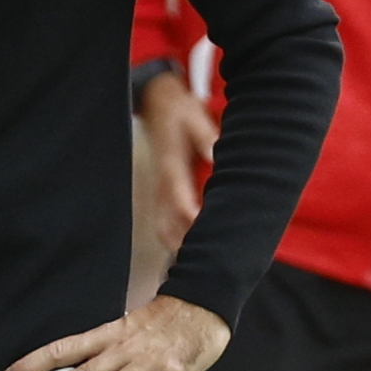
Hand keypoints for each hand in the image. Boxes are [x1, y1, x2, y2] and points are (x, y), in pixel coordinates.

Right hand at [137, 71, 214, 250]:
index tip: (210, 241)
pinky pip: (163, 221)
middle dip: (184, 248)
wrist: (156, 102)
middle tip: (206, 267)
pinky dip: (174, 238)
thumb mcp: (194, 118)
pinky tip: (188, 251)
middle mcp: (162, 183)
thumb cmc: (179, 111)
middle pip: (168, 226)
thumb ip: (205, 138)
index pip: (181, 203)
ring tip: (198, 268)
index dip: (194, 224)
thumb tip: (214, 156)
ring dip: (178, 247)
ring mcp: (158, 190)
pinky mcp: (160, 192)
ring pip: (163, 228)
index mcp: (171, 166)